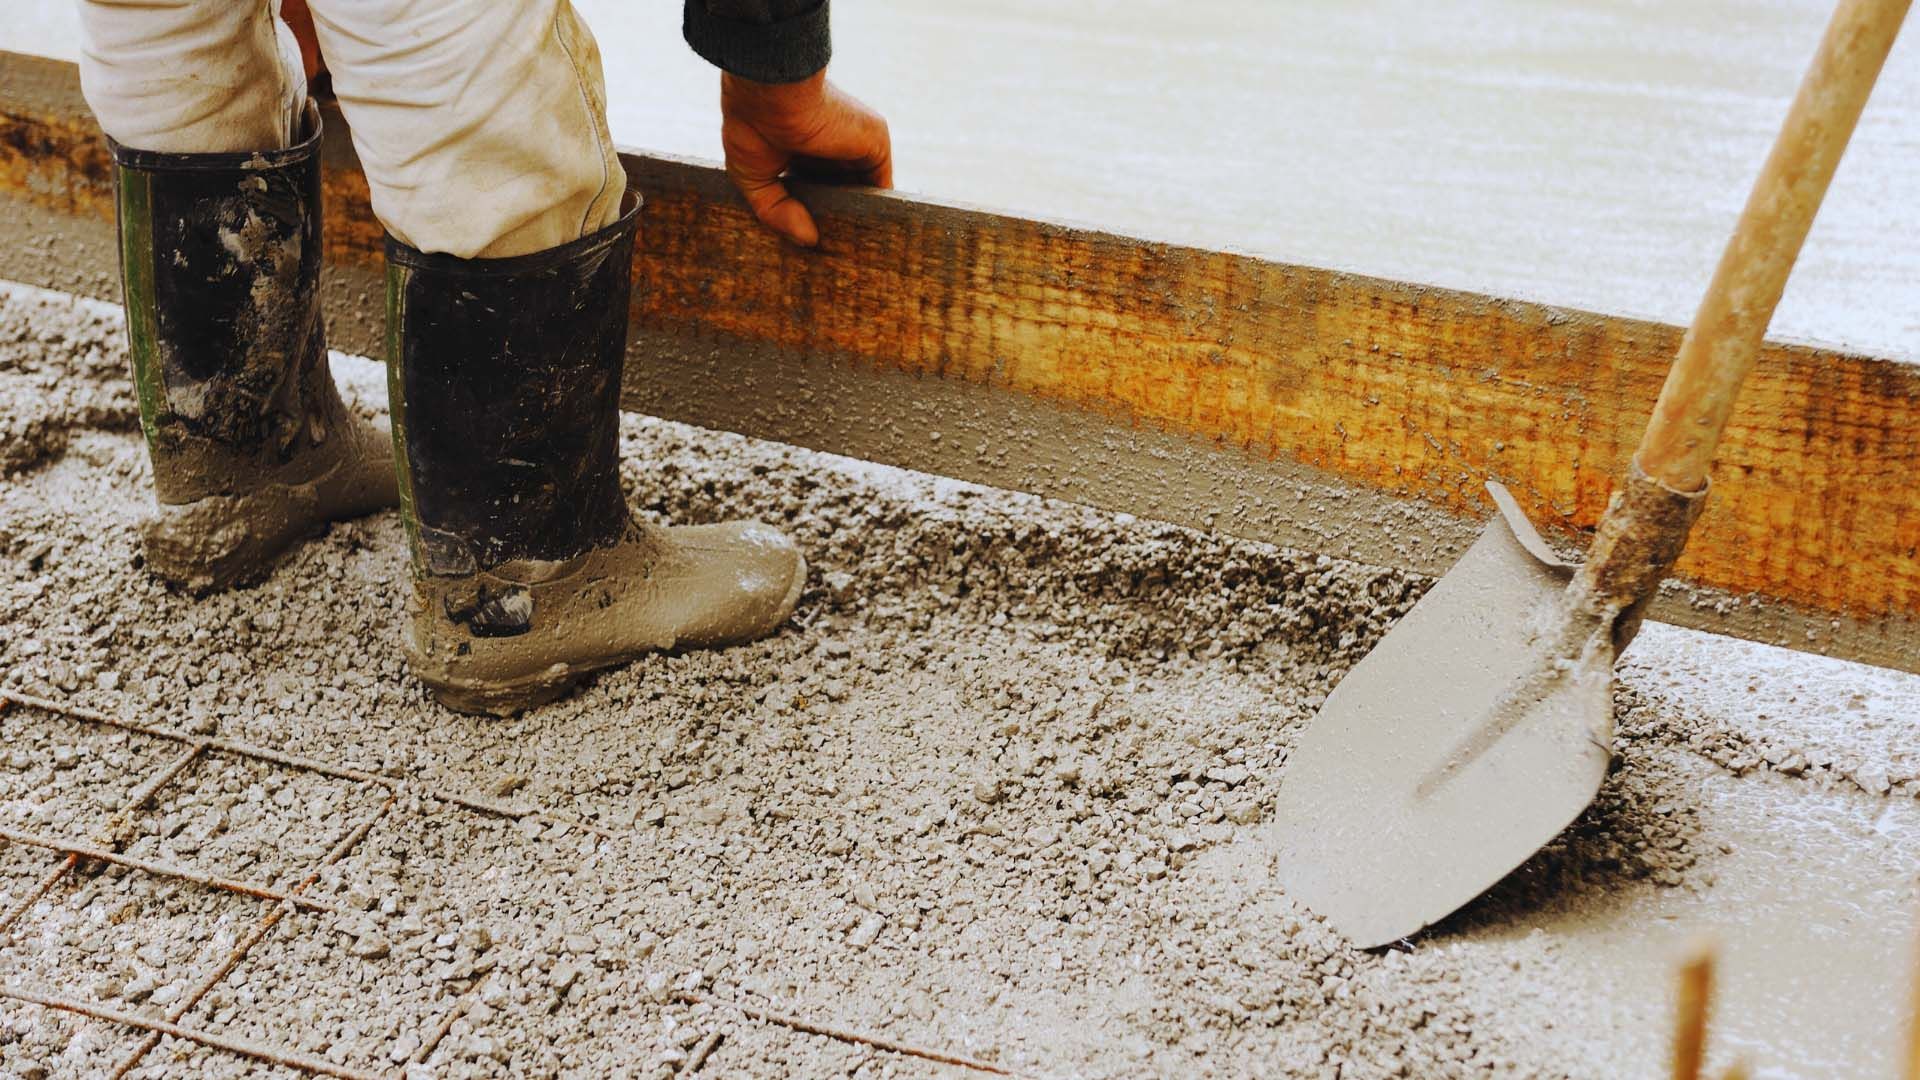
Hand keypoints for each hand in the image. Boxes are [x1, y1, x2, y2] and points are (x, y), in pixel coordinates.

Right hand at [720, 70, 891, 246]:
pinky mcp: (875, 143)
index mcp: (802, 149)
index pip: (817, 189)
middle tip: (836, 265)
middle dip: (840, 223)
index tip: (812, 247)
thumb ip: (777, 212)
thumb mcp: (754, 179)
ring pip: (863, 192)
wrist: (769, 94)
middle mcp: (832, 147)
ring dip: (861, 222)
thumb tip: (810, 241)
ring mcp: (855, 144)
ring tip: (854, 262)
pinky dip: (879, 213)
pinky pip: (882, 187)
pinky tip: (870, 242)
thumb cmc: (751, 126)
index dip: (814, 216)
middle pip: (843, 193)